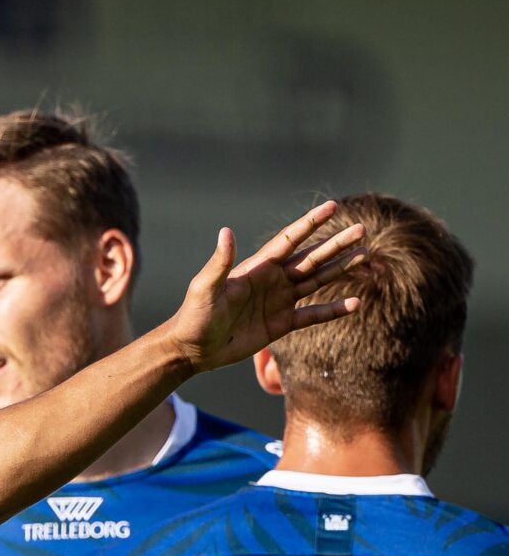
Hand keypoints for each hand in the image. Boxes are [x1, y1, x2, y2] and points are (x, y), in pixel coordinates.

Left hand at [167, 200, 365, 373]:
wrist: (192, 349)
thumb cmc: (194, 315)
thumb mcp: (205, 287)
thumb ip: (220, 262)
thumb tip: (226, 231)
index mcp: (257, 267)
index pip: (289, 240)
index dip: (310, 223)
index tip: (332, 206)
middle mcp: (272, 280)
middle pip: (311, 258)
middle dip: (335, 244)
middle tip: (361, 230)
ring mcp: (279, 301)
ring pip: (317, 281)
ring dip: (340, 269)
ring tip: (364, 256)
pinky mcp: (281, 324)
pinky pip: (313, 315)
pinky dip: (333, 310)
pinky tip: (355, 304)